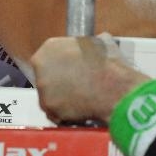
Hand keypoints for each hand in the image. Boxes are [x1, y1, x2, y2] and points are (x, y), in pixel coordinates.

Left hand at [30, 34, 147, 124]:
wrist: (114, 88)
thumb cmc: (107, 64)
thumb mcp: (98, 42)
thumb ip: (86, 44)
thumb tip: (90, 46)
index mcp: (50, 47)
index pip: (48, 55)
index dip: (60, 63)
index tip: (69, 67)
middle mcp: (41, 68)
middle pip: (45, 76)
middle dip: (58, 80)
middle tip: (75, 83)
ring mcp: (43, 90)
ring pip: (49, 95)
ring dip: (61, 97)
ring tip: (81, 97)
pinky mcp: (50, 110)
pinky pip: (56, 113)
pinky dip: (66, 113)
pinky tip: (81, 109)